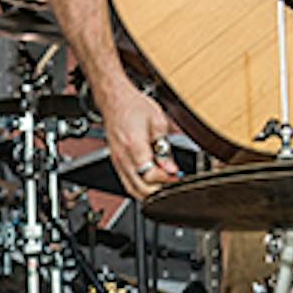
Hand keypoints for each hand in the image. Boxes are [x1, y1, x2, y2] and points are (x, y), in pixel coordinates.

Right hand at [104, 80, 182, 202]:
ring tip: (163, 183)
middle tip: (172, 182)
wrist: (115, 100)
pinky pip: (127, 183)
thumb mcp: (158, 122)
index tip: (177, 175)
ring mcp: (118, 162)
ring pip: (133, 190)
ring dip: (150, 192)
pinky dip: (140, 187)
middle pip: (140, 189)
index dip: (166, 179)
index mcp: (134, 145)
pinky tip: (151, 182)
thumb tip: (171, 169)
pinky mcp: (116, 163)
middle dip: (159, 190)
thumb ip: (165, 148)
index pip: (150, 175)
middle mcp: (123, 157)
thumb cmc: (134, 107)